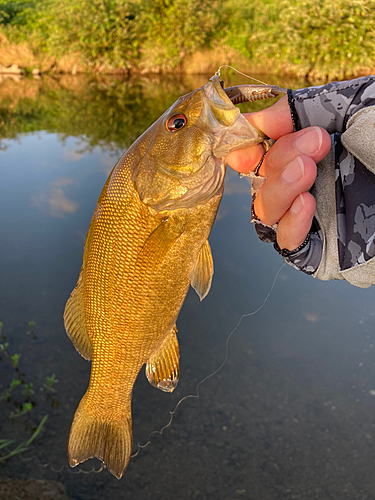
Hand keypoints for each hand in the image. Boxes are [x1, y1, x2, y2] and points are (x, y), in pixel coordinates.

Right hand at [226, 96, 331, 249]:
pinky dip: (290, 225)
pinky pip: (289, 244)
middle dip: (277, 159)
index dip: (242, 146)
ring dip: (278, 190)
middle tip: (313, 142)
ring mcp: (313, 216)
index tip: (250, 140)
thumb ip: (304, 107)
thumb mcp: (351, 107)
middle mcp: (306, 182)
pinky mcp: (326, 247)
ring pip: (266, 211)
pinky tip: (305, 204)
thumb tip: (256, 121)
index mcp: (310, 149)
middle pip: (260, 179)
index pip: (260, 151)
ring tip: (307, 171)